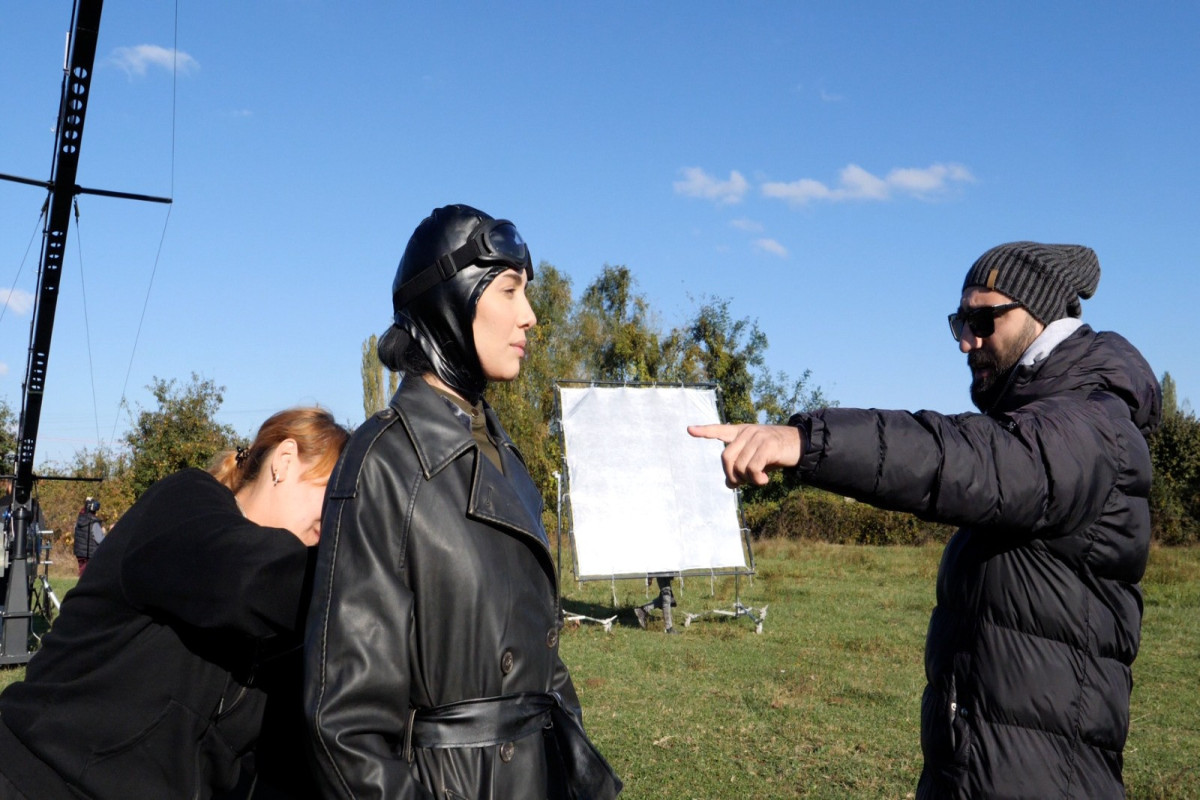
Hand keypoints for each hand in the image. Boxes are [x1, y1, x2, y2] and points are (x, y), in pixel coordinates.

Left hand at [687, 423, 801, 487]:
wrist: (799, 446)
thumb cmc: (774, 454)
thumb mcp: (754, 460)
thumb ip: (740, 469)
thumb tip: (728, 484)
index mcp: (741, 432)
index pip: (719, 430)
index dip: (704, 431)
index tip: (689, 430)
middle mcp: (747, 432)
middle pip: (726, 458)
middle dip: (731, 475)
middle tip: (743, 483)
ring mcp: (757, 437)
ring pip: (740, 466)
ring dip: (748, 479)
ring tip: (759, 479)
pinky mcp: (768, 445)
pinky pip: (753, 468)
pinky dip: (757, 479)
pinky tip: (765, 480)